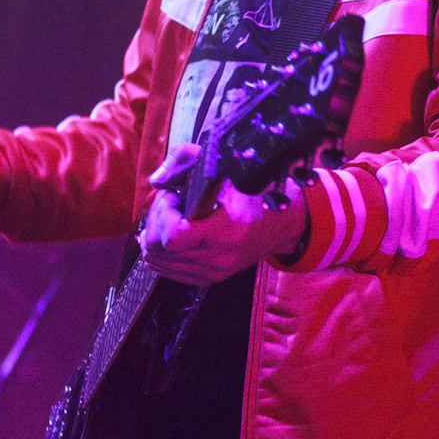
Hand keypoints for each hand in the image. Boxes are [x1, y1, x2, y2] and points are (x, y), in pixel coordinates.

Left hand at [140, 143, 308, 283]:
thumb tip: (157, 180)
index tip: (173, 195)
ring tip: (171, 217)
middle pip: (159, 250)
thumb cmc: (259, 194)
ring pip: (159, 262)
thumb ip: (188, 160)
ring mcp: (213, 271)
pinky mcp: (209, 278)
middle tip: (169, 203)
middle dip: (154, 221)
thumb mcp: (229, 167)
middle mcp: (220, 257)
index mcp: (229, 230)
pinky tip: (172, 233)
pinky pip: (168, 272)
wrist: (283, 224)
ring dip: (156, 236)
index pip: (173, 236)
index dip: (163, 213)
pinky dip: (162, 252)